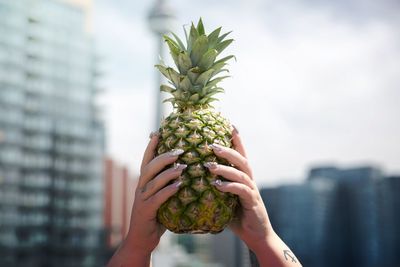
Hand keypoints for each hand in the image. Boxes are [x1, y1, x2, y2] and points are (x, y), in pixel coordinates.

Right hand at [107, 133, 183, 266]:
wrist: (142, 240)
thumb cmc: (156, 217)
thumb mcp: (162, 199)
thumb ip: (169, 186)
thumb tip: (187, 173)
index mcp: (144, 183)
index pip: (146, 161)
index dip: (151, 147)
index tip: (157, 132)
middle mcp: (141, 188)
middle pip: (150, 167)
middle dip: (164, 157)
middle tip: (180, 151)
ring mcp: (141, 199)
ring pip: (153, 181)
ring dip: (169, 173)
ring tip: (183, 167)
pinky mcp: (145, 211)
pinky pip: (157, 198)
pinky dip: (168, 191)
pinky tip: (178, 186)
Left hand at [207, 129, 301, 266]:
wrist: (256, 235)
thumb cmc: (237, 216)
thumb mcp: (224, 200)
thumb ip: (214, 189)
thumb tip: (194, 180)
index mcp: (243, 177)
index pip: (240, 155)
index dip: (236, 140)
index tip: (229, 125)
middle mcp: (249, 181)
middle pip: (241, 160)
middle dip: (227, 150)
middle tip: (211, 144)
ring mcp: (252, 190)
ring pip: (241, 173)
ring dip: (225, 168)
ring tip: (209, 165)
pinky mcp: (252, 202)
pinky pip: (241, 191)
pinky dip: (229, 186)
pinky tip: (217, 185)